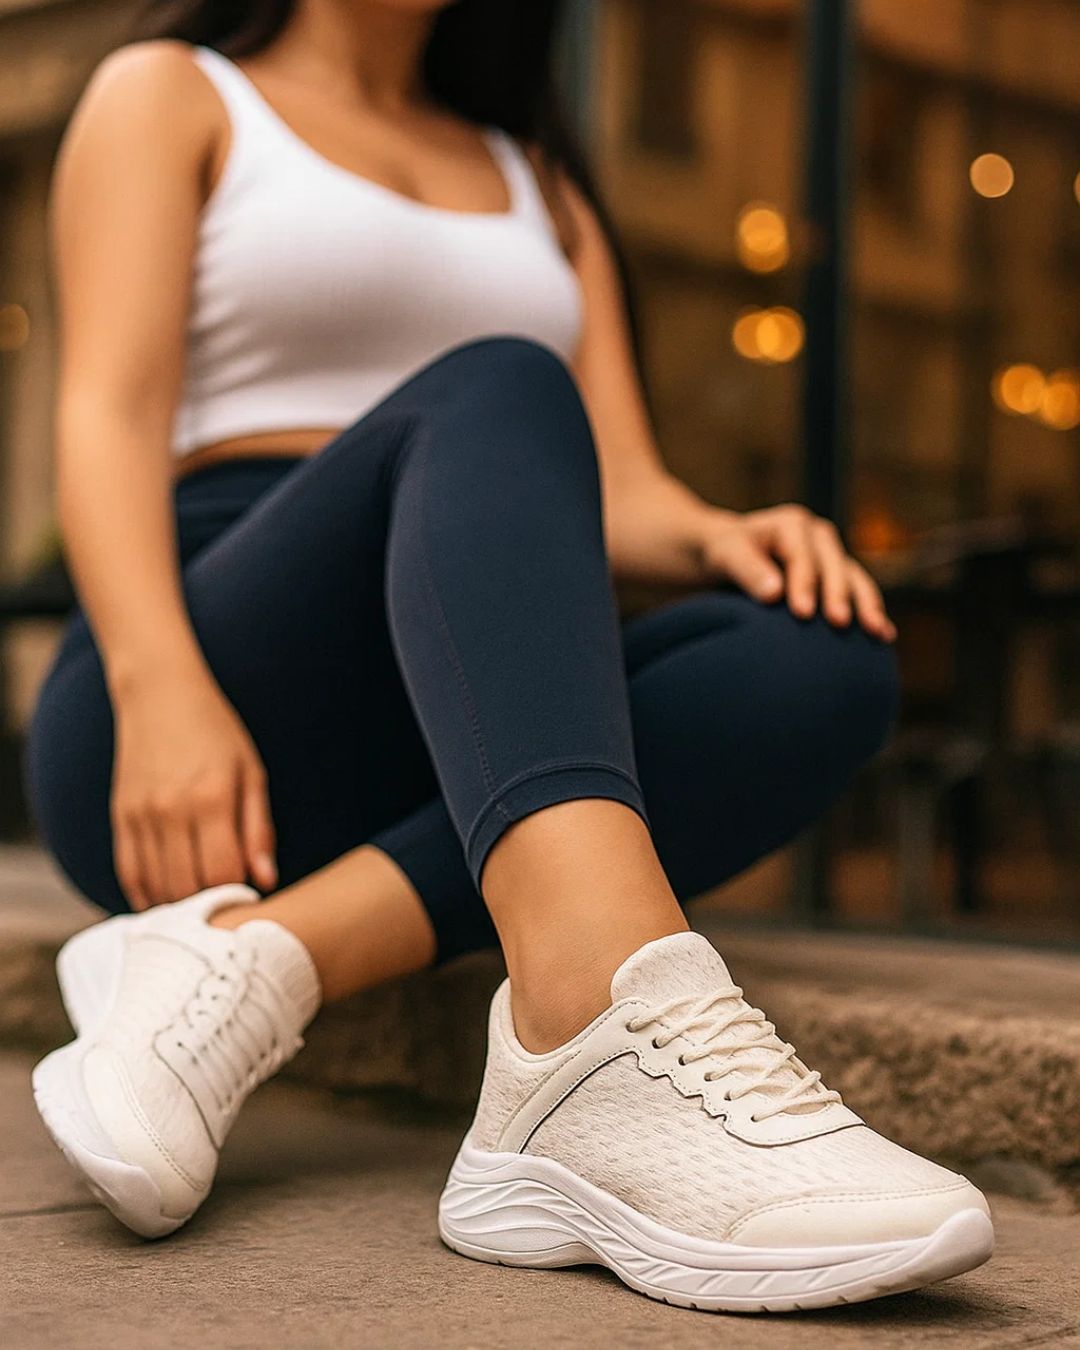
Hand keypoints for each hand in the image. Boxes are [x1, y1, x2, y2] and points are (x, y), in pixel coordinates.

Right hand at [110, 671, 276, 908]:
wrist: (159, 694)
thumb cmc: (216, 732)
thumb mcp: (251, 772)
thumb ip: (258, 828)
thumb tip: (266, 879)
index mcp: (211, 799)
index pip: (223, 873)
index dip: (239, 893)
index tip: (251, 894)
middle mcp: (171, 811)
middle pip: (188, 887)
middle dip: (209, 905)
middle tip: (226, 905)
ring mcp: (141, 815)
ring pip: (157, 886)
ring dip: (179, 905)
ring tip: (200, 906)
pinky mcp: (120, 816)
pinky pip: (128, 872)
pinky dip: (145, 894)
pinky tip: (164, 901)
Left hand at [697, 504, 895, 640]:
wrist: (730, 557)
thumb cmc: (724, 554)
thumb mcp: (726, 556)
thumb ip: (746, 570)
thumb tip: (773, 593)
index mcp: (790, 525)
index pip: (800, 556)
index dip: (803, 583)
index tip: (802, 613)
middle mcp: (818, 537)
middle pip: (834, 566)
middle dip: (838, 595)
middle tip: (839, 623)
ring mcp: (831, 557)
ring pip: (855, 579)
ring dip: (866, 605)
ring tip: (876, 632)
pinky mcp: (838, 578)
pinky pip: (859, 594)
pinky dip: (871, 613)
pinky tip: (884, 636)